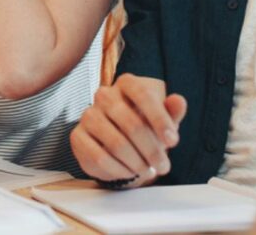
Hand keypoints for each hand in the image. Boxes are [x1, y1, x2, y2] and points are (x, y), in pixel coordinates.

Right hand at [70, 75, 186, 185]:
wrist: (118, 145)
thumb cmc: (144, 128)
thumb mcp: (162, 121)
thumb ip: (172, 112)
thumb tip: (178, 101)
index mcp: (126, 83)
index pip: (143, 95)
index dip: (160, 120)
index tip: (173, 141)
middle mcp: (104, 95)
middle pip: (132, 124)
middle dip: (152, 150)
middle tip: (164, 165)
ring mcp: (88, 115)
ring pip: (116, 143)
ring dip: (137, 163)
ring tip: (147, 170)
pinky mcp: (77, 136)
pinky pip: (100, 157)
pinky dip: (119, 170)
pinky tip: (129, 172)